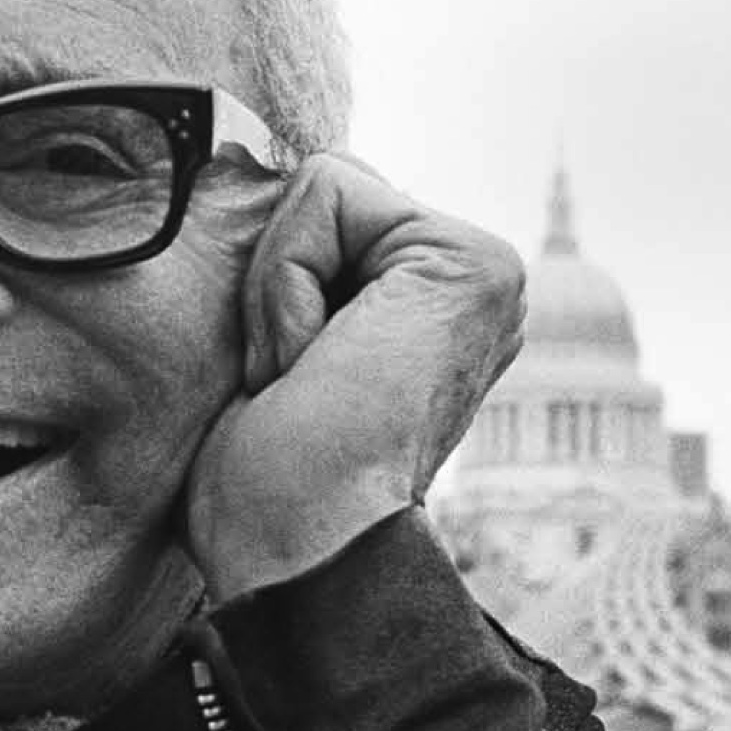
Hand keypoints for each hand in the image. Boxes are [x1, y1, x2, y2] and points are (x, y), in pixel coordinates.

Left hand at [184, 154, 523, 600]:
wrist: (295, 557)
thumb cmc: (263, 488)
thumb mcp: (278, 353)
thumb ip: (299, 270)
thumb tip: (242, 173)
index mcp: (439, 311)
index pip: (323, 214)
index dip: (271, 289)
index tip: (290, 390)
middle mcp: (479, 290)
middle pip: (324, 193)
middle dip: (276, 282)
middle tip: (295, 388)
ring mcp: (488, 275)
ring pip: (322, 189)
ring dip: (277, 293)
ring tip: (306, 384)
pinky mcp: (471, 263)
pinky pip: (324, 193)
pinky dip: (284, 286)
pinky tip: (313, 370)